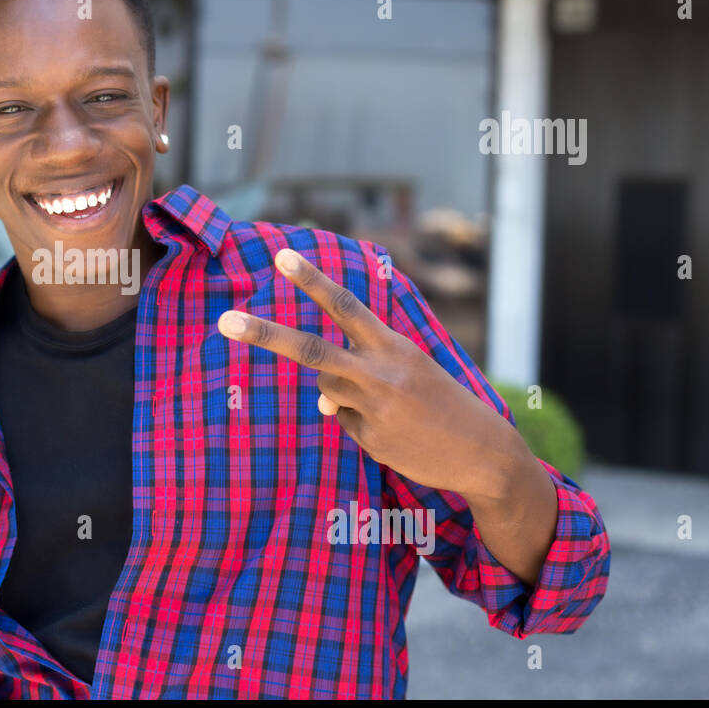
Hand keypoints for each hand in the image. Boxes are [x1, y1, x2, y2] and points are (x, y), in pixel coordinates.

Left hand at [216, 247, 530, 498]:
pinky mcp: (371, 441)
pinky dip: (359, 423)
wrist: (484, 451)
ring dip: (341, 392)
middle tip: (224, 320)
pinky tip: (394, 431)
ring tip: (388, 405)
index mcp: (393, 345)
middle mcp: (381, 373)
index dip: (311, 280)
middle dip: (264, 334)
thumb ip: (360, 371)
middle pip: (311, 349)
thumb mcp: (409, 370)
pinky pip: (343, 421)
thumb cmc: (440, 400)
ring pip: (325, 389)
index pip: (345, 305)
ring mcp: (374, 409)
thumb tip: (319, 400)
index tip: (281, 256)